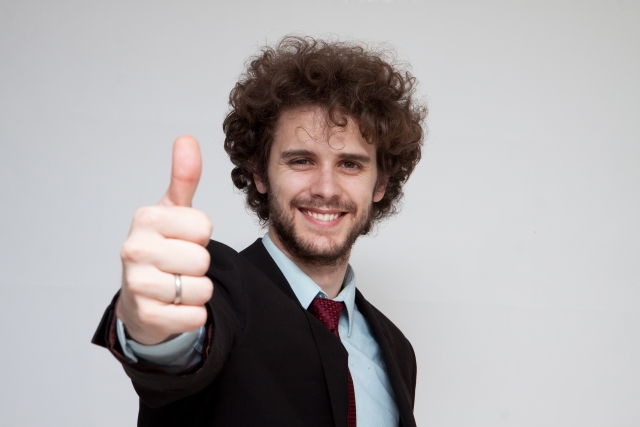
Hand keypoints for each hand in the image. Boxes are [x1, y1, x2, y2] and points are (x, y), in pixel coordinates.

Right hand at [116, 136, 213, 344]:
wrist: (138, 298)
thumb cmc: (161, 248)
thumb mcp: (172, 212)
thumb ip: (183, 178)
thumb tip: (187, 139)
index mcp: (144, 220)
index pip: (203, 226)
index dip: (201, 235)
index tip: (182, 238)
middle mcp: (134, 250)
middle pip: (203, 258)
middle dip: (200, 265)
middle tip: (179, 265)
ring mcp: (137, 285)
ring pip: (202, 289)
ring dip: (198, 291)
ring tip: (177, 285)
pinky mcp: (147, 317)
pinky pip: (196, 316)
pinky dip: (194, 314)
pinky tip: (175, 306)